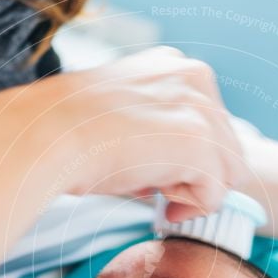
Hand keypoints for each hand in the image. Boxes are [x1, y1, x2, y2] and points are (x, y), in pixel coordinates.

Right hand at [46, 47, 247, 220]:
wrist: (49, 136)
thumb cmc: (71, 132)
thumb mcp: (124, 117)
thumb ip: (160, 131)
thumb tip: (174, 172)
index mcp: (175, 67)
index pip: (211, 122)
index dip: (189, 156)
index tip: (158, 171)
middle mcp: (195, 79)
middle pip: (228, 147)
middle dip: (198, 175)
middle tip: (160, 190)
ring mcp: (200, 109)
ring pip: (228, 171)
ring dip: (195, 191)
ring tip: (158, 195)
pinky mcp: (200, 144)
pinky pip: (216, 194)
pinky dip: (192, 210)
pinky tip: (163, 206)